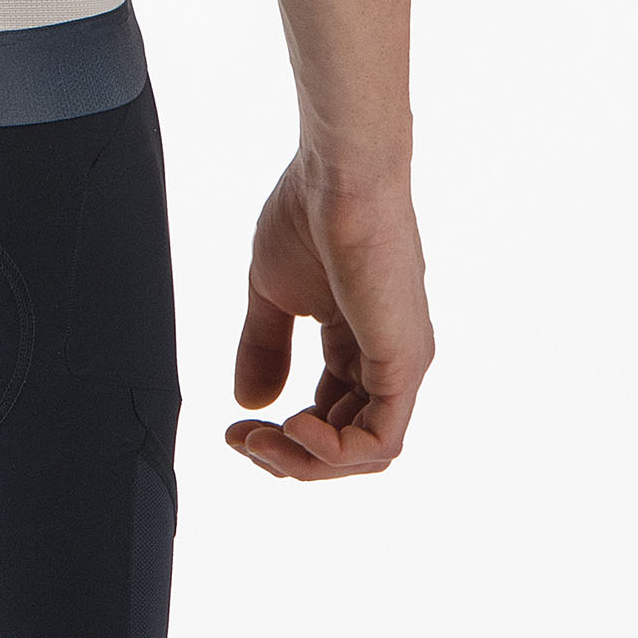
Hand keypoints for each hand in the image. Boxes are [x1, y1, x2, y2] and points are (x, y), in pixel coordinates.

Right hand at [225, 158, 430, 479]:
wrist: (337, 175)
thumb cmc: (307, 214)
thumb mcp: (272, 293)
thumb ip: (264, 349)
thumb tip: (249, 405)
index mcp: (357, 342)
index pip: (328, 415)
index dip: (281, 435)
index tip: (233, 429)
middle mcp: (385, 360)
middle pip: (344, 442)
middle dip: (288, 457)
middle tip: (242, 441)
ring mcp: (399, 364)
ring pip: (364, 452)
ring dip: (306, 462)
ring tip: (262, 439)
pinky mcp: (404, 363)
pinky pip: (380, 439)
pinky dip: (334, 452)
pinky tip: (293, 428)